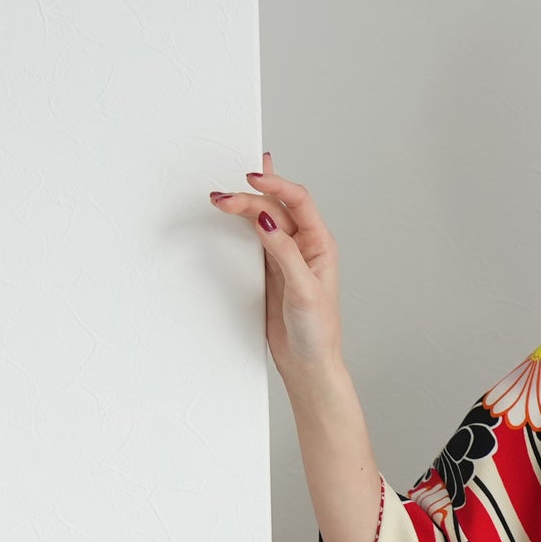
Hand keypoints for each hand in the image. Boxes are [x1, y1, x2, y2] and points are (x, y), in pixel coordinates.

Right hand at [209, 150, 345, 384]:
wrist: (307, 363)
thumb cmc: (318, 332)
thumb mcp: (303, 290)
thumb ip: (285, 253)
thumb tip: (266, 221)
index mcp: (321, 245)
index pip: (299, 203)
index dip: (276, 186)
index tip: (252, 178)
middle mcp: (305, 246)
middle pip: (275, 209)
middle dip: (249, 199)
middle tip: (221, 199)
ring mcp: (286, 256)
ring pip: (263, 220)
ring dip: (242, 207)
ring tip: (219, 200)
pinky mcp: (270, 269)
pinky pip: (254, 238)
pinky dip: (241, 224)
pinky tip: (230, 213)